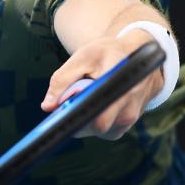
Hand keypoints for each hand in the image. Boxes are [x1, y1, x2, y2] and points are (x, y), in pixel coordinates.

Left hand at [39, 31, 162, 139]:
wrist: (137, 53)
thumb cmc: (107, 53)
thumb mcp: (82, 57)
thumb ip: (62, 80)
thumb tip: (47, 106)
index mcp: (117, 80)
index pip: (98, 111)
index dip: (80, 117)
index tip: (64, 115)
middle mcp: (129, 101)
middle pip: (98, 126)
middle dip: (81, 119)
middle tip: (72, 103)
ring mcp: (133, 115)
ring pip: (102, 131)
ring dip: (90, 120)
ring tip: (88, 99)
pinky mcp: (130, 123)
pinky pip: (108, 131)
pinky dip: (98, 121)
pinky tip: (96, 105)